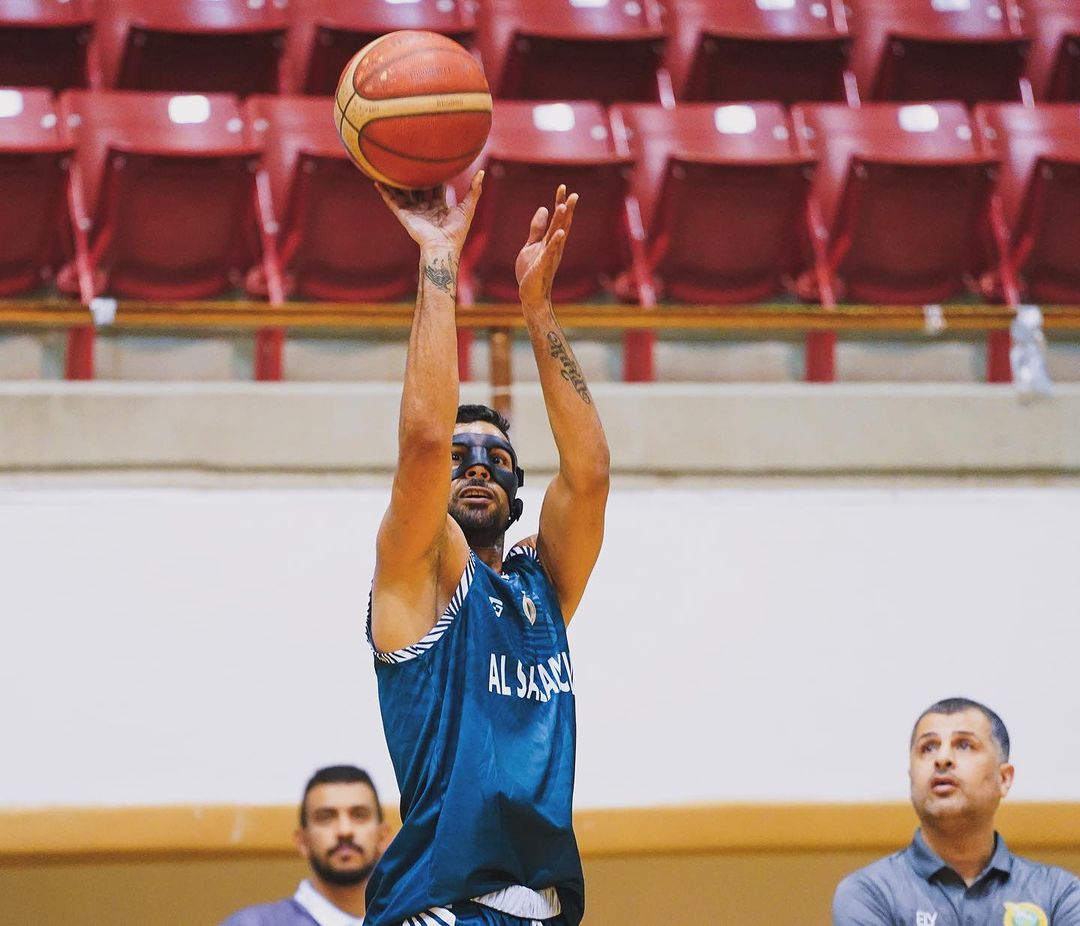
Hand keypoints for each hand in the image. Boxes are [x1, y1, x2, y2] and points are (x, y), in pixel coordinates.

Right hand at [376, 170, 483, 253]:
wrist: (443, 245)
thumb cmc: (457, 230)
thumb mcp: (468, 207)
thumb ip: (474, 190)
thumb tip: (482, 172)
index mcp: (439, 207)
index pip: (435, 188)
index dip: (434, 175)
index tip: (432, 161)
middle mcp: (425, 208)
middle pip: (418, 188)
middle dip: (414, 175)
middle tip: (410, 159)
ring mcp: (414, 211)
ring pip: (403, 193)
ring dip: (396, 181)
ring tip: (388, 166)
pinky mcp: (404, 215)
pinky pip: (392, 201)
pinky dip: (384, 191)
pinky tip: (377, 180)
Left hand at [516, 185, 576, 304]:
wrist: (530, 295)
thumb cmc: (531, 271)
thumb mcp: (531, 245)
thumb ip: (537, 228)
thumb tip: (543, 208)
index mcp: (550, 241)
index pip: (557, 218)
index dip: (559, 202)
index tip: (563, 187)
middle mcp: (554, 246)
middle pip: (561, 224)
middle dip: (566, 209)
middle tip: (573, 193)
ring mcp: (550, 256)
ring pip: (557, 235)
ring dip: (561, 221)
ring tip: (565, 206)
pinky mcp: (543, 265)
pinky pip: (550, 252)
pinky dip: (555, 242)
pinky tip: (560, 232)